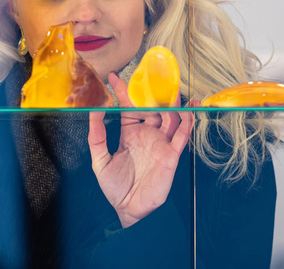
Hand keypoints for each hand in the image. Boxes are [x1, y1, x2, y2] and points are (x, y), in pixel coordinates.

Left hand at [87, 72, 192, 227]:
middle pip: (153, 107)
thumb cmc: (114, 187)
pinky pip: (182, 136)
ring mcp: (161, 143)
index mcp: (130, 133)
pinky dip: (187, 122)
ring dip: (174, 103)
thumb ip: (96, 137)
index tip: (114, 76)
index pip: (128, 107)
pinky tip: (189, 110)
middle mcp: (147, 134)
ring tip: (174, 88)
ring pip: (171, 117)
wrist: (129, 209)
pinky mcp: (171, 155)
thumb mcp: (100, 161)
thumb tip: (94, 112)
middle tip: (153, 74)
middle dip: (154, 92)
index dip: (122, 91)